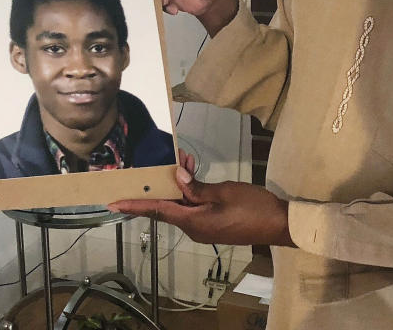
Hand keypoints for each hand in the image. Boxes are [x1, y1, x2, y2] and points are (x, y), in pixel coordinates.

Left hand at [108, 150, 293, 246]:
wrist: (279, 225)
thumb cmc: (253, 207)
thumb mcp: (223, 192)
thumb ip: (197, 187)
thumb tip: (177, 178)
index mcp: (193, 222)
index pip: (157, 211)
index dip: (135, 205)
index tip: (113, 203)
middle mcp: (194, 228)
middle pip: (167, 208)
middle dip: (162, 186)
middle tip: (162, 165)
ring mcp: (205, 228)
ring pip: (181, 206)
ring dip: (180, 186)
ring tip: (187, 162)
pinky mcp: (214, 225)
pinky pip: (194, 208)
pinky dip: (191, 192)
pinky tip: (196, 175)